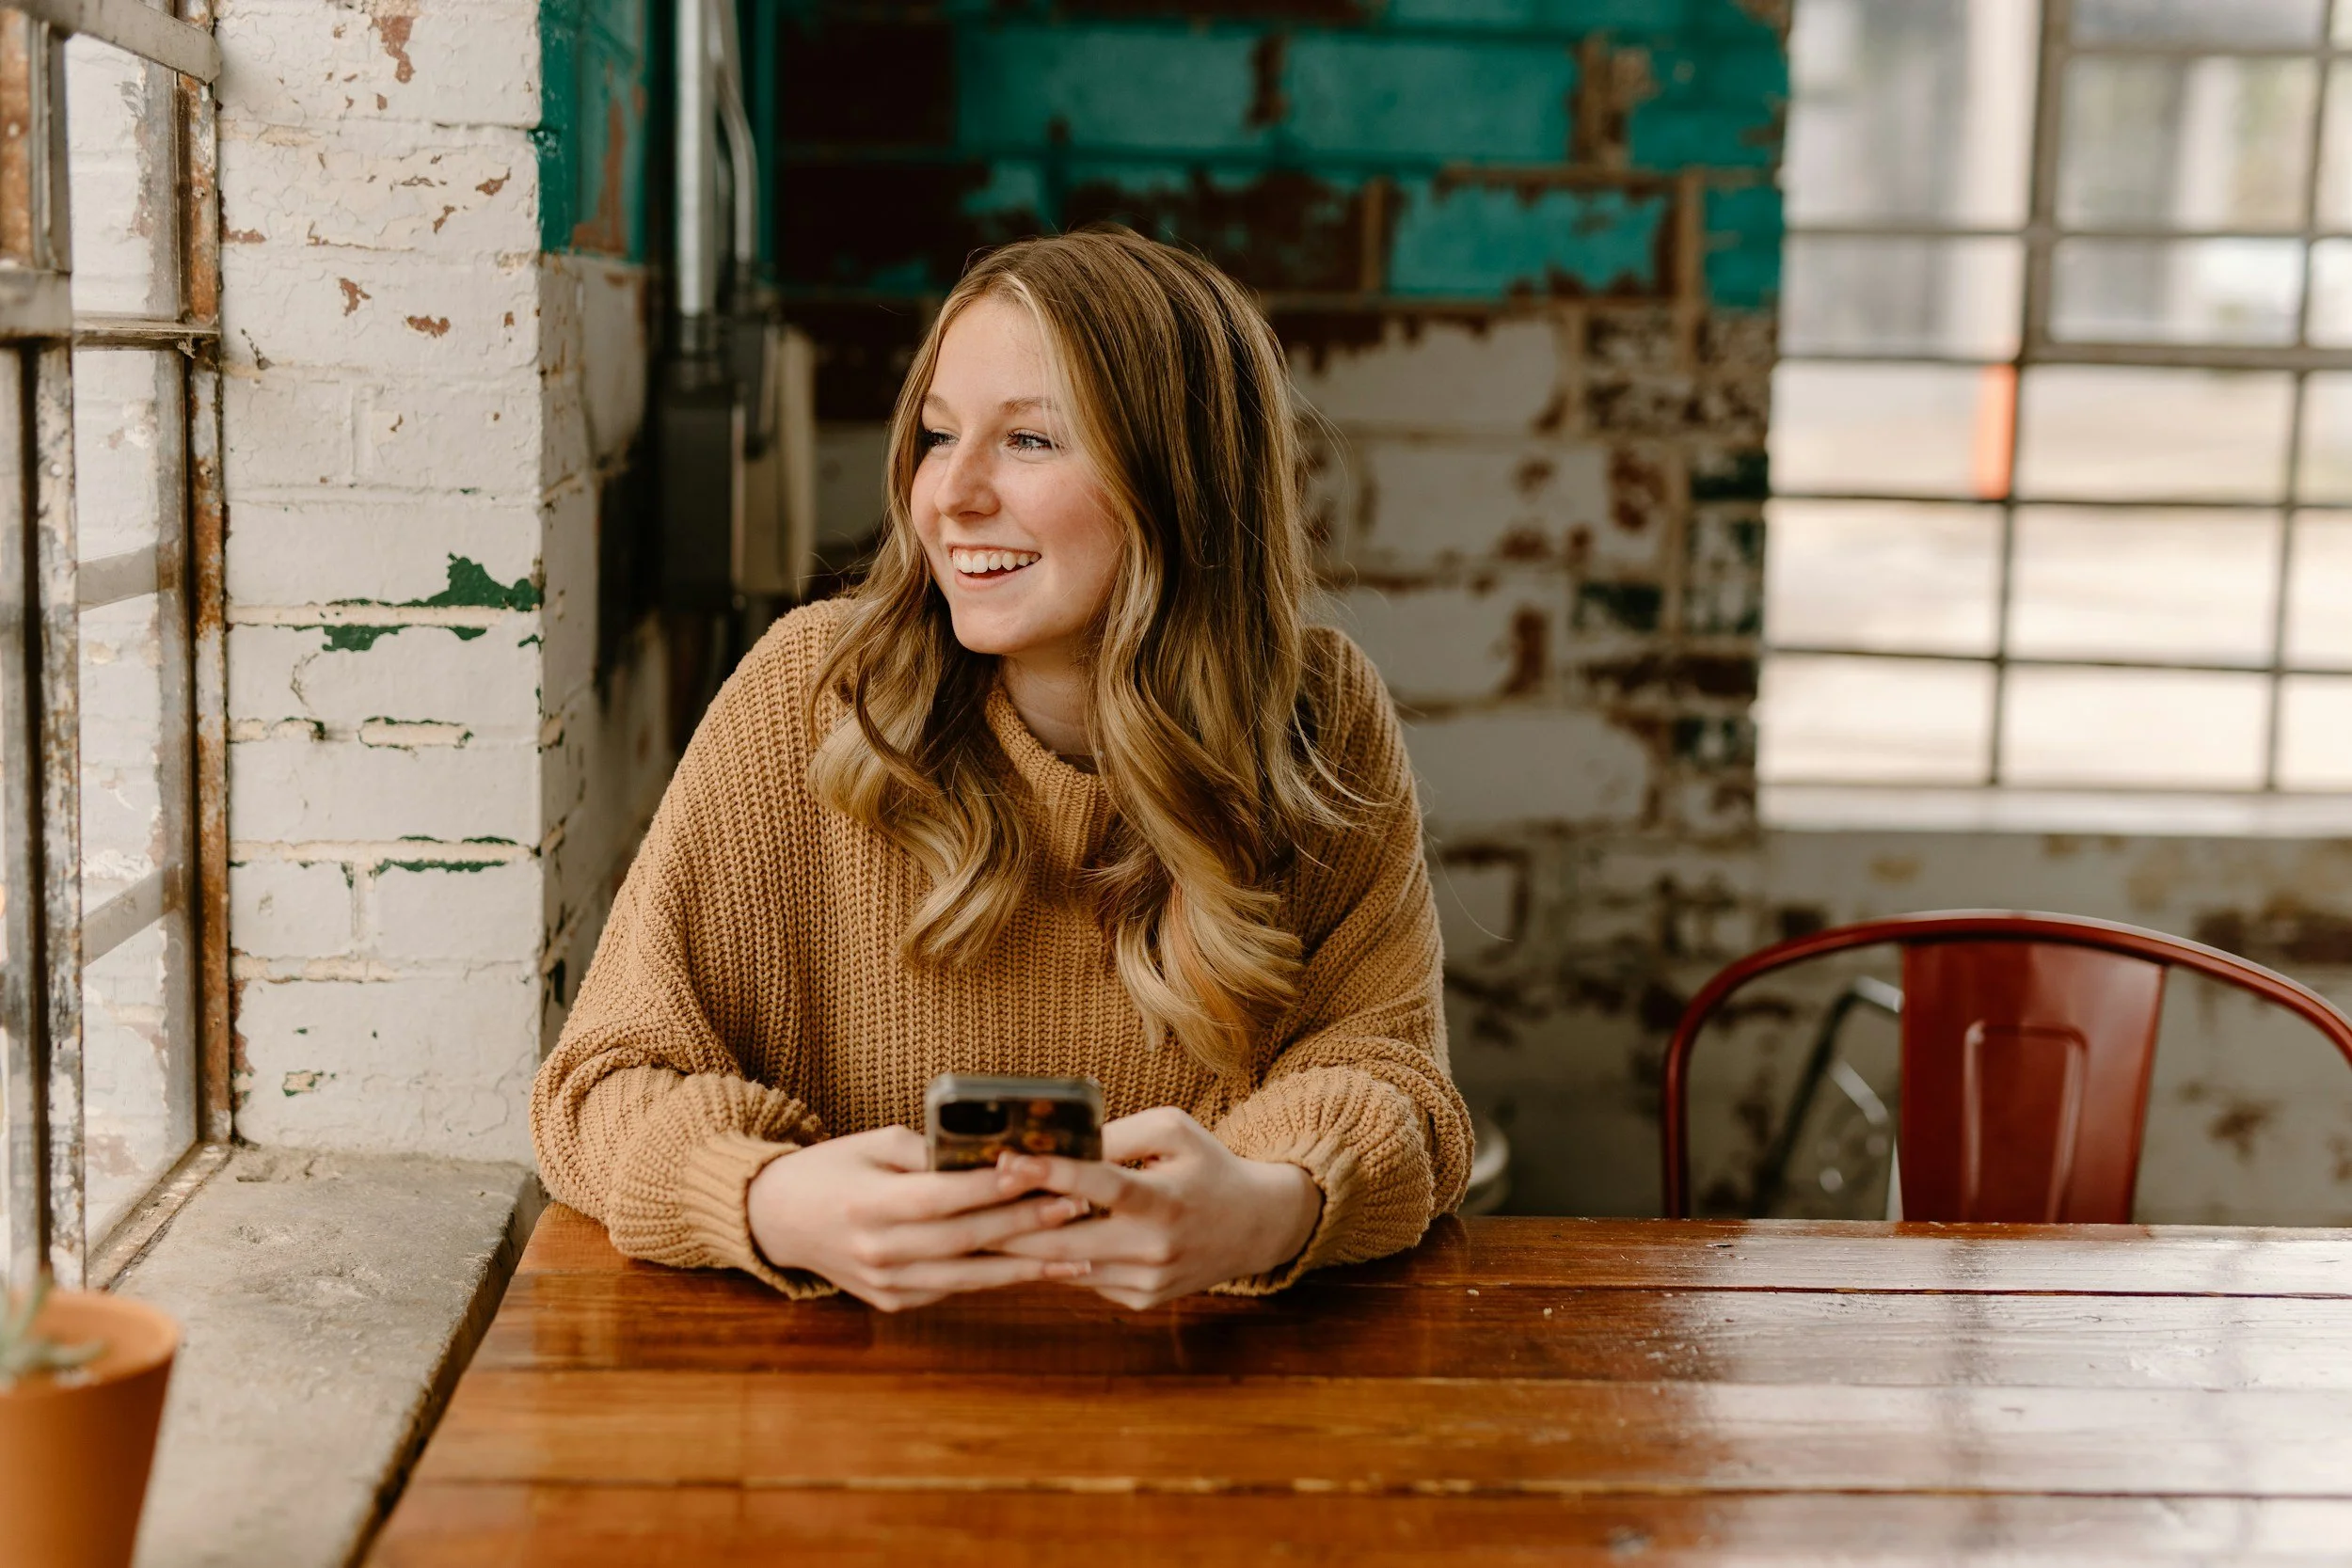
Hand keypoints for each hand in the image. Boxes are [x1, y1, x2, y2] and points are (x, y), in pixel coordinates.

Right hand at [746, 1127, 1091, 1311]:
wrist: (778, 1221)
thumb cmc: (832, 1169)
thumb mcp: (872, 1144)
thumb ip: (927, 1151)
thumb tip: (990, 1151)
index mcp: (869, 1205)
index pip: (943, 1196)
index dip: (992, 1186)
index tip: (1039, 1171)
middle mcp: (878, 1251)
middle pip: (966, 1239)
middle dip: (1027, 1224)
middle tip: (1078, 1207)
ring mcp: (887, 1284)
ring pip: (970, 1276)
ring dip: (1028, 1265)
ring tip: (1079, 1251)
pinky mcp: (894, 1302)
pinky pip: (955, 1288)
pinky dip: (997, 1278)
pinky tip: (1038, 1268)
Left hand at [990, 1107, 1323, 1308]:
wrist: (1254, 1227)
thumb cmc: (1206, 1166)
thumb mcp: (1172, 1131)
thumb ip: (1117, 1134)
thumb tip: (1056, 1144)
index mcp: (1165, 1200)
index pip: (1101, 1186)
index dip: (1051, 1174)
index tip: (1006, 1160)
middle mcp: (1155, 1249)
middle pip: (1066, 1242)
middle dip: (1010, 1225)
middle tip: (964, 1206)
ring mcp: (1146, 1282)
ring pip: (1067, 1268)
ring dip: (1021, 1248)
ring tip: (977, 1224)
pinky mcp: (1140, 1300)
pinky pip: (1085, 1279)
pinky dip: (1055, 1261)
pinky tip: (1024, 1242)